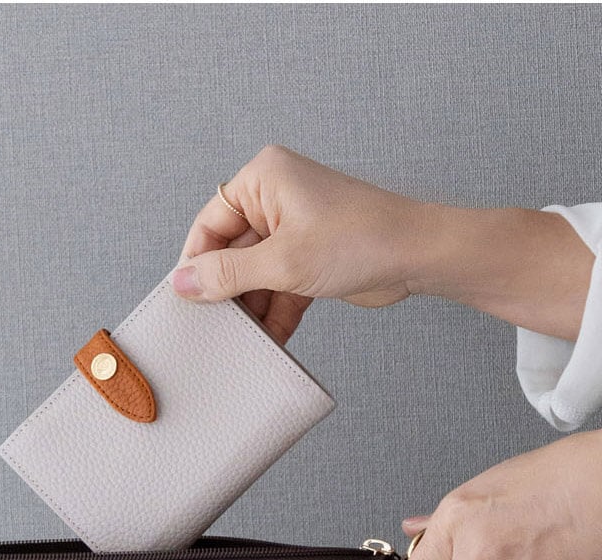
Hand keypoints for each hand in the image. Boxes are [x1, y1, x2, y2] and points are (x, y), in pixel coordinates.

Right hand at [173, 145, 424, 340]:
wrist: (419, 256)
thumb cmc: (360, 239)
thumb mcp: (282, 261)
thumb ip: (228, 274)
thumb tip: (183, 283)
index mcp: (263, 179)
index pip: (209, 224)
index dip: (196, 264)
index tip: (186, 300)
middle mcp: (275, 199)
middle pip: (230, 252)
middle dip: (227, 291)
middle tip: (214, 326)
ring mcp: (294, 229)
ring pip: (255, 274)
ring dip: (252, 307)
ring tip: (242, 338)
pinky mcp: (310, 256)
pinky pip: (279, 286)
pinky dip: (275, 312)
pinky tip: (270, 339)